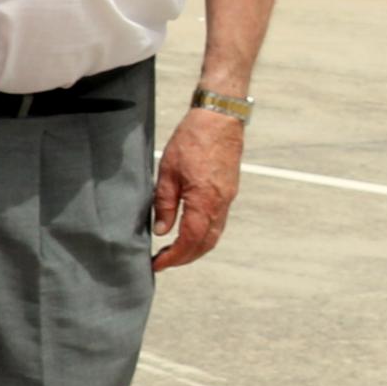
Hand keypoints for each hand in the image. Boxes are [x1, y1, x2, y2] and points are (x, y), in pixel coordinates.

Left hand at [152, 108, 244, 270]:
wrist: (219, 120)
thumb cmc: (191, 142)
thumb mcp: (167, 172)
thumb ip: (164, 204)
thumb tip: (162, 231)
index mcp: (204, 201)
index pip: (190, 240)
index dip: (174, 257)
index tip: (158, 264)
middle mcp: (221, 204)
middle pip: (206, 243)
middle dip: (185, 258)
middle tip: (163, 262)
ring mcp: (228, 199)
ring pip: (214, 234)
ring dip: (195, 248)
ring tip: (173, 252)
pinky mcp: (228, 192)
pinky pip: (218, 222)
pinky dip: (204, 234)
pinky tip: (189, 233)